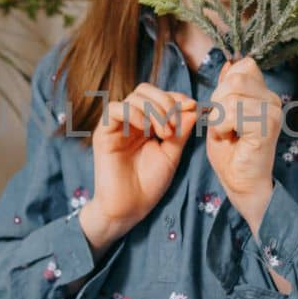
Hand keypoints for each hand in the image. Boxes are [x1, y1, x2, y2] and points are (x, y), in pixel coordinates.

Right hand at [83, 83, 197, 247]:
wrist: (129, 208)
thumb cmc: (150, 184)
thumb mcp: (172, 154)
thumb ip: (181, 130)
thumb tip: (194, 107)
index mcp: (147, 123)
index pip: (159, 96)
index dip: (176, 97)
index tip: (192, 107)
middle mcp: (131, 120)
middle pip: (146, 90)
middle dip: (166, 102)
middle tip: (174, 126)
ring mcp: (117, 125)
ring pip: (133, 97)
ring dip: (154, 110)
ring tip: (164, 133)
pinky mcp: (103, 133)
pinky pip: (114, 109)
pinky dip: (133, 113)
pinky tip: (145, 130)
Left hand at [205, 56, 281, 219]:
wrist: (241, 184)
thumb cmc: (231, 154)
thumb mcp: (221, 113)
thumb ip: (226, 90)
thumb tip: (229, 63)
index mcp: (263, 93)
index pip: (243, 66)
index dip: (224, 86)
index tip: (225, 112)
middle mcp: (272, 99)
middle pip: (235, 78)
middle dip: (218, 101)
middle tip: (223, 125)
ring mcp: (273, 111)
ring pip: (231, 95)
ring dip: (219, 117)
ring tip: (227, 133)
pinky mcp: (268, 125)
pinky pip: (232, 112)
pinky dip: (222, 126)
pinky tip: (231, 138)